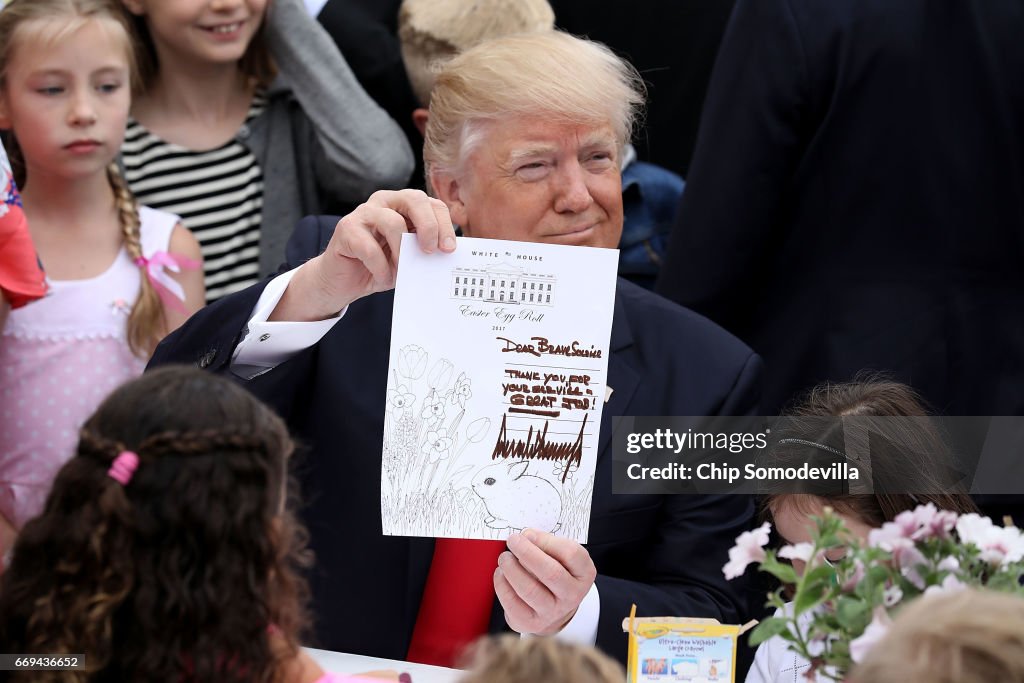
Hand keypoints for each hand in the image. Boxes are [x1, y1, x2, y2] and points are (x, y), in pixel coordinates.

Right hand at [271, 190, 455, 321]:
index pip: (431, 203)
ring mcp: (363, 213)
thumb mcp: (409, 258)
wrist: (345, 281)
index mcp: (404, 205)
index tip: (448, 249)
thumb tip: (447, 254)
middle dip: (429, 226)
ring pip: (392, 222)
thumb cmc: (380, 265)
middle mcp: (384, 202)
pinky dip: (381, 267)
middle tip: (431, 251)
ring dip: (402, 252)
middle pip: (414, 199)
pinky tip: (383, 277)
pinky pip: (369, 247)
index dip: (444, 224)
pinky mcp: (346, 229)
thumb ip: (424, 250)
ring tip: (402, 270)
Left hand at [494, 528, 596, 635]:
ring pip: (529, 589)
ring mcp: (552, 612)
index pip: (571, 554)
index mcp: (583, 574)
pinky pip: (512, 603)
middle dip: (527, 553)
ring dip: (512, 569)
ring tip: (505, 558)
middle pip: (551, 572)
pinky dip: (502, 584)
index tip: (529, 534)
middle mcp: (571, 595)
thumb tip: (526, 537)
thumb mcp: (561, 558)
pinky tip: (501, 574)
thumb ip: (546, 544)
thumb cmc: (555, 576)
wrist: (554, 611)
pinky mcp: (531, 622)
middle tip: (513, 541)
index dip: (547, 541)